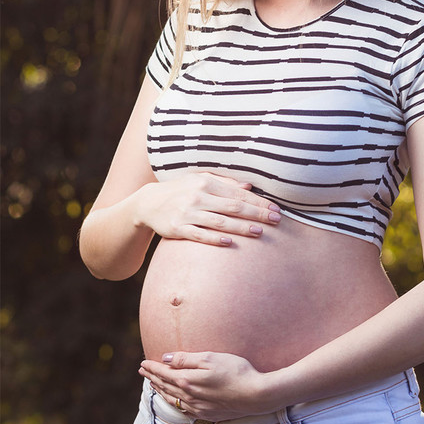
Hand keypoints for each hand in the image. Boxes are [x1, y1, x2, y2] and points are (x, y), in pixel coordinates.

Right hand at [134, 173, 280, 245]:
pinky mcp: (178, 228)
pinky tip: (229, 243)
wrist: (147, 203)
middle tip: (276, 220)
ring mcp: (188, 213)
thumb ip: (225, 183)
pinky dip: (214, 239)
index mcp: (206, 183)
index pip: (238, 194)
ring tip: (259, 232)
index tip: (275, 208)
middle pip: (233, 207)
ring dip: (241, 227)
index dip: (258, 201)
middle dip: (256, 213)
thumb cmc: (180, 191)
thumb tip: (249, 186)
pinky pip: (199, 235)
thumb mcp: (200, 181)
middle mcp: (198, 197)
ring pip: (220, 222)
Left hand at [139, 351, 274, 421]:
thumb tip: (165, 359)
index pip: (164, 372)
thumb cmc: (236, 372)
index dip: (153, 367)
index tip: (143, 362)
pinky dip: (173, 402)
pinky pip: (182, 408)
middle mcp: (188, 396)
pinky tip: (173, 400)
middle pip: (165, 386)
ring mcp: (196, 406)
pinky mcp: (206, 413)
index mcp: (187, 380)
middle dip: (153, 377)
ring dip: (160, 390)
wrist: (255, 395)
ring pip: (171, 398)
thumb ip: (186, 359)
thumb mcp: (211, 358)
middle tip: (143, 371)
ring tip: (153, 384)